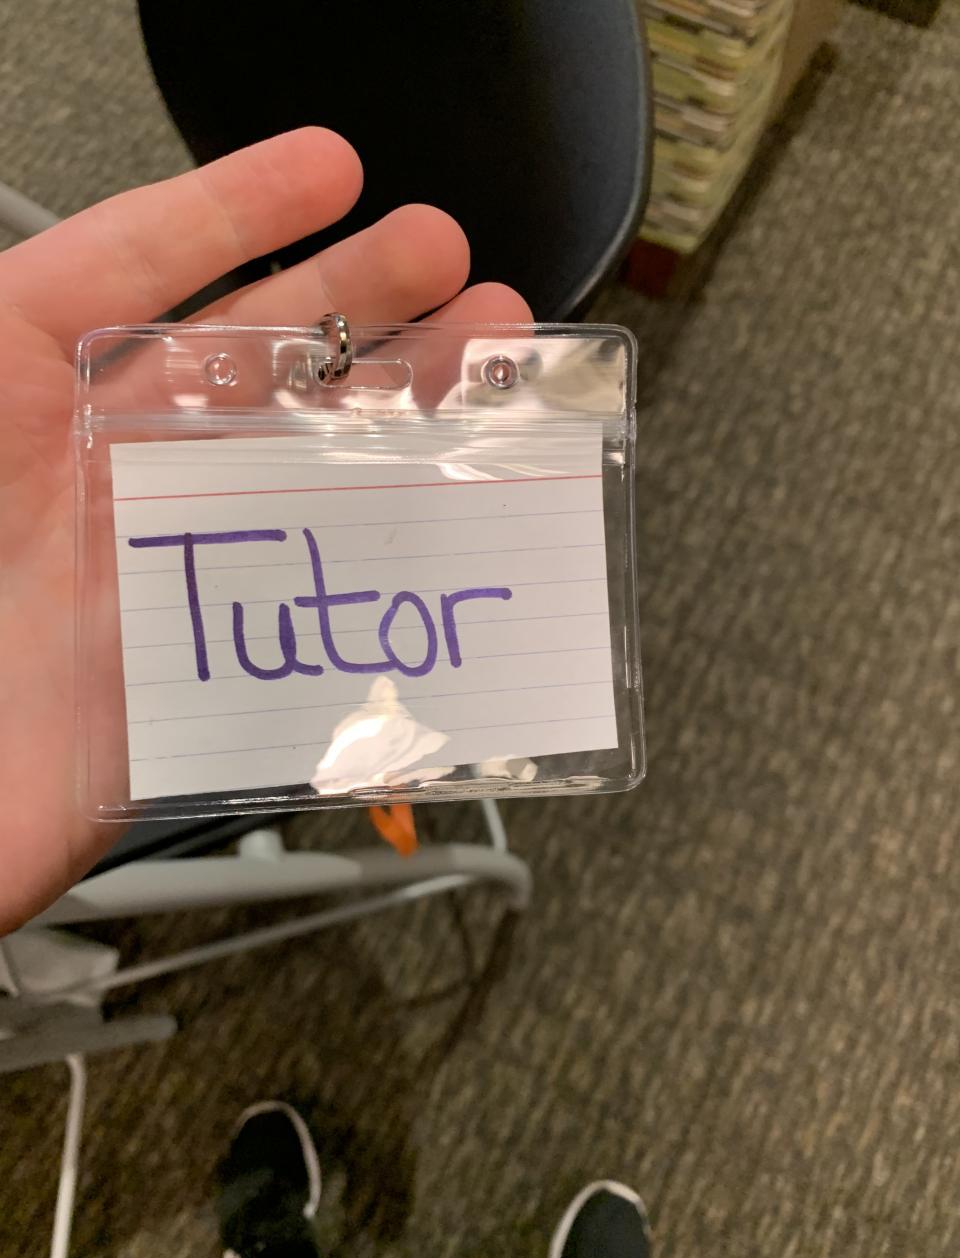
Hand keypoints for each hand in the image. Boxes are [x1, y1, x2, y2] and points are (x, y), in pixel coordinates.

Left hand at [0, 129, 529, 931]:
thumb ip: (9, 331)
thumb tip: (65, 272)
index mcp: (28, 405)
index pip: (141, 276)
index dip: (240, 211)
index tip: (334, 172)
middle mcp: (103, 484)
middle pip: (254, 371)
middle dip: (362, 304)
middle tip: (452, 265)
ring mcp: (162, 579)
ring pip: (305, 480)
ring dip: (401, 420)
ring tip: (487, 365)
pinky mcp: (199, 681)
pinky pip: (313, 617)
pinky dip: (387, 569)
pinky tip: (448, 521)